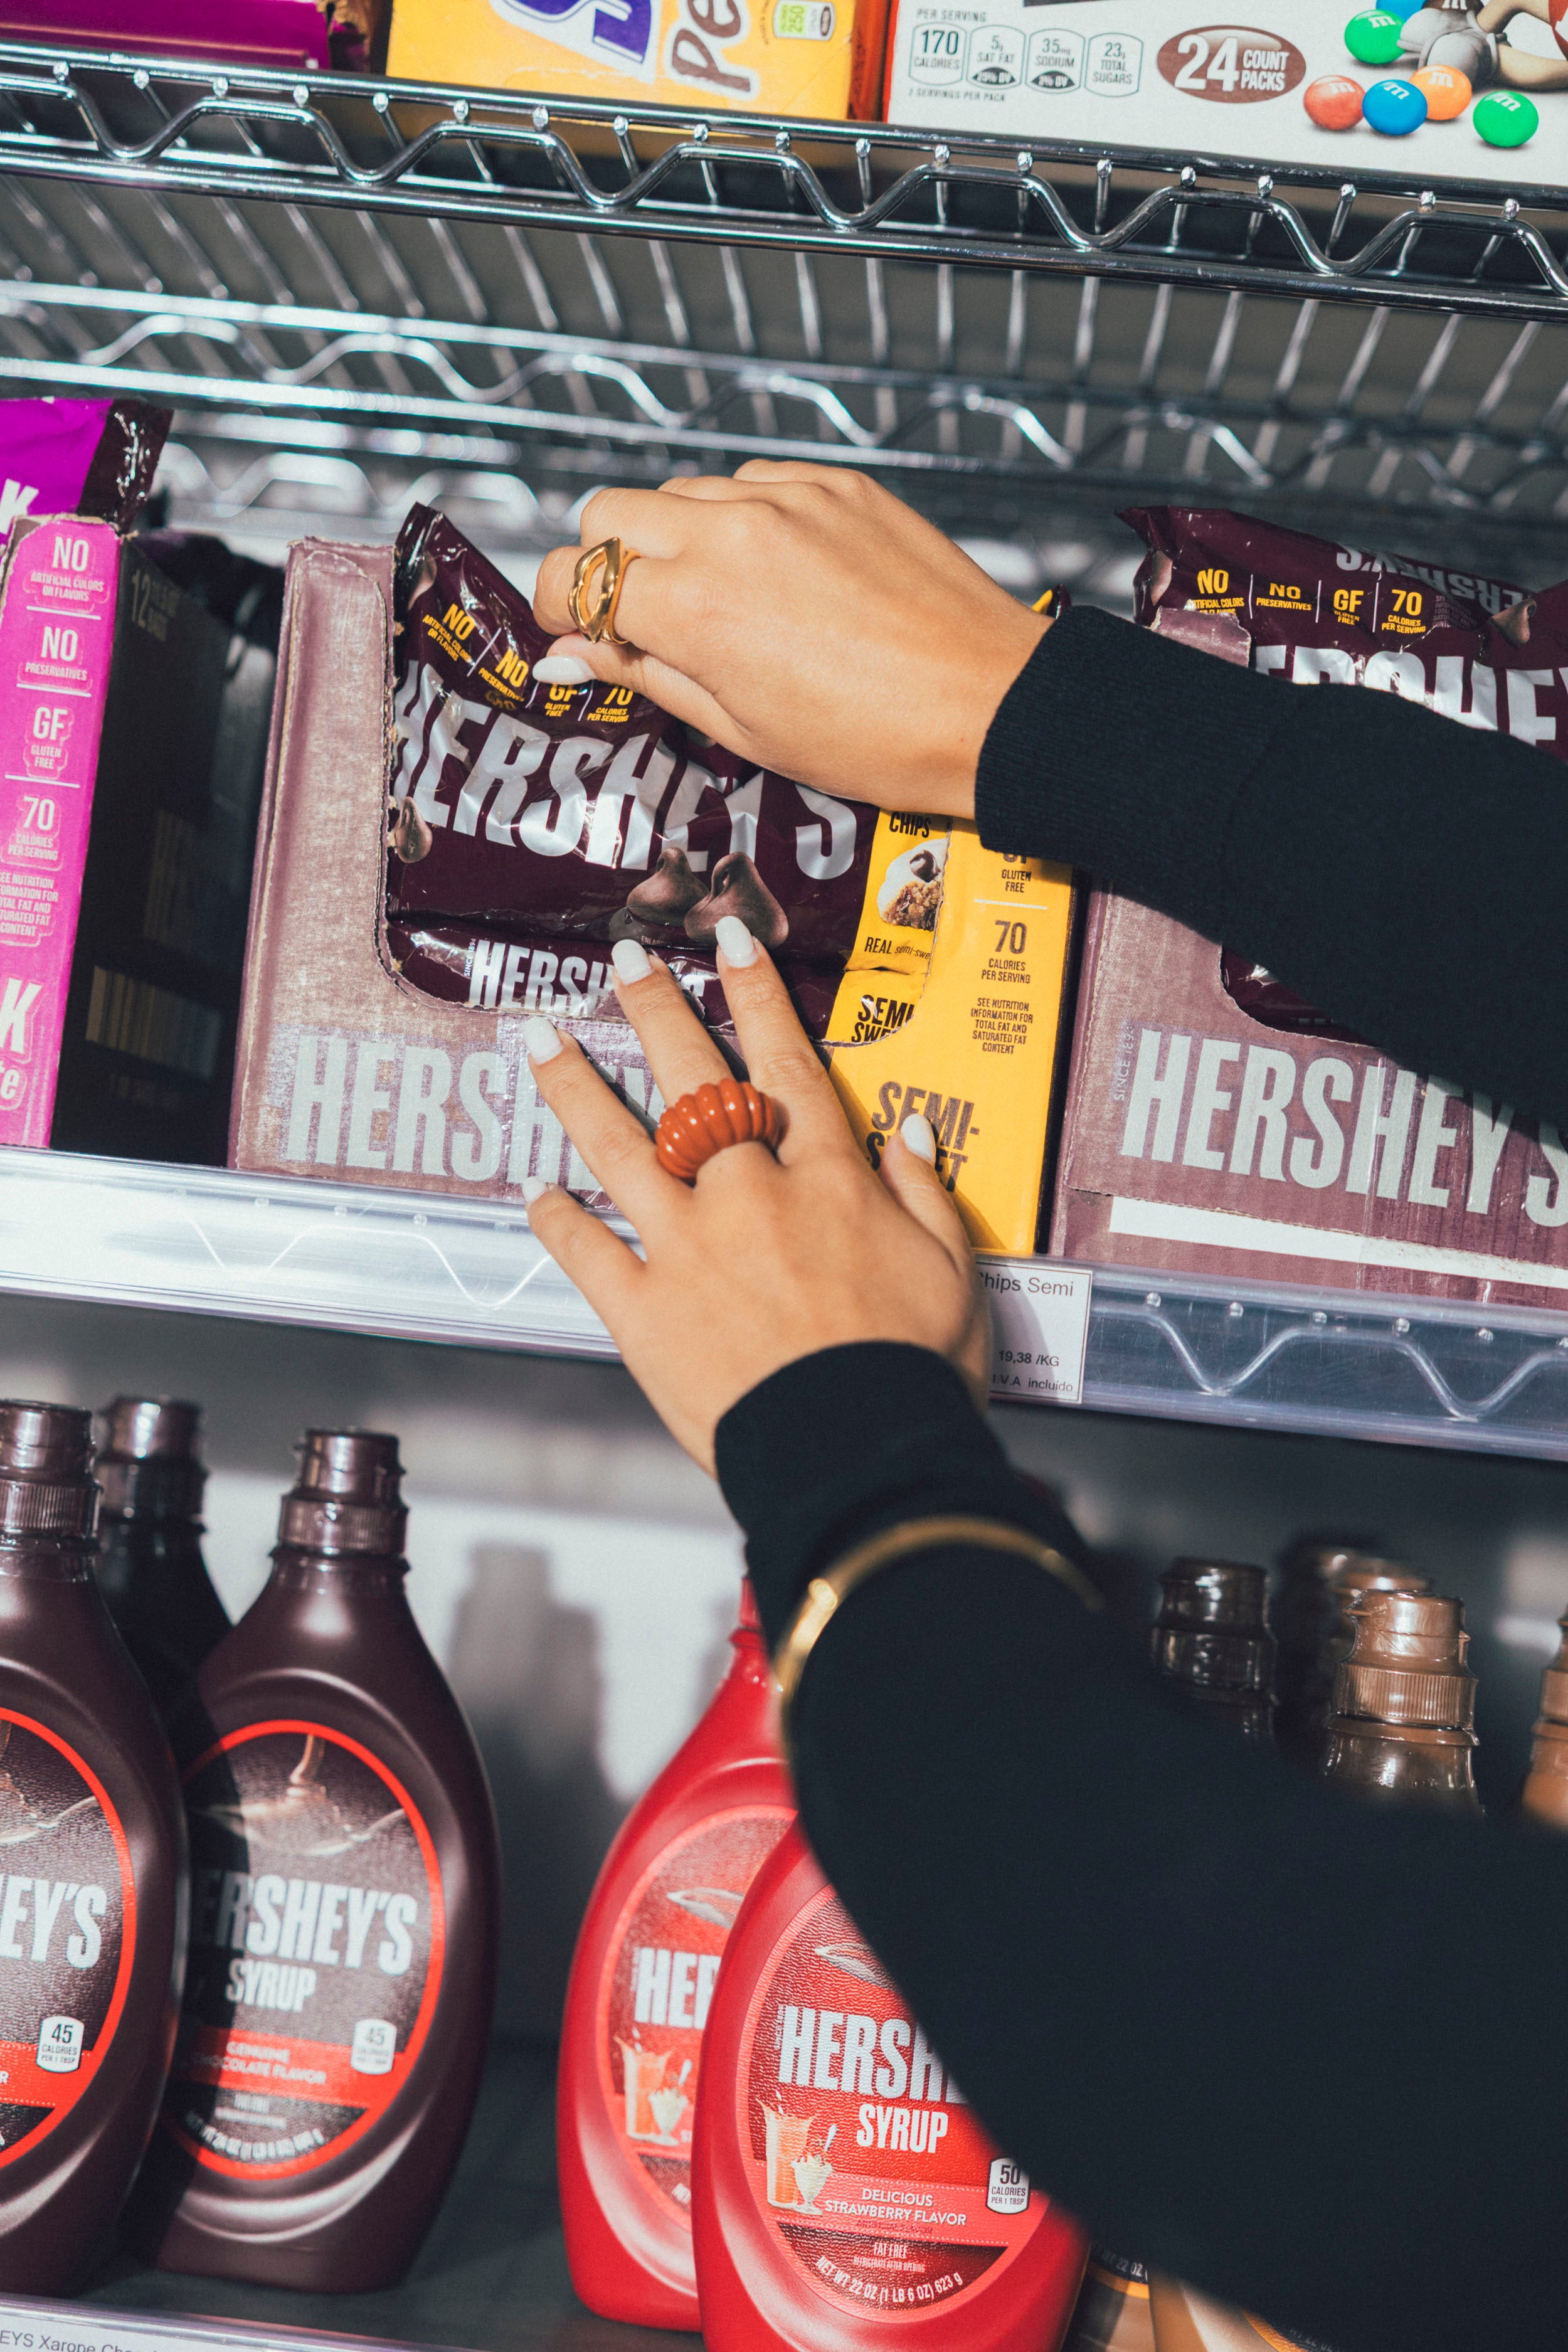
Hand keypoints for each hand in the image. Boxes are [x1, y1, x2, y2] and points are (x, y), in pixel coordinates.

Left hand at [519, 915, 990, 1472]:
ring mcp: (688, 1248)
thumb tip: (904, 1129)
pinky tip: (531, 1187)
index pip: (786, 1062)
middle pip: (693, 1082)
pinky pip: (586, 1250)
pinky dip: (554, 1217)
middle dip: (656, 1010)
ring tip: (537, 1037)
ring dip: (573, 1085)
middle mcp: (749, 1194)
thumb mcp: (953, 1269)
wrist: (857, 1452)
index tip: (728, 940)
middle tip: (622, 959)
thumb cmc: (912, 1371)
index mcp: (827, 1179)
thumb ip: (923, 1191)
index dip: (755, 995)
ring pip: (618, 1145)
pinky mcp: (642, 1311)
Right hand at [531, 464, 1047, 820]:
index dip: (557, 610)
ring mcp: (787, 497)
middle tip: (636, 617)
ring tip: (717, 600)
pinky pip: (754, 481)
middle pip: (611, 512)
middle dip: (603, 562)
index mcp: (693, 605)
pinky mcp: (836, 484)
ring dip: (674, 538)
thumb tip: (572, 655)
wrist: (991, 706)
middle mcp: (729, 532)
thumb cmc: (872, 740)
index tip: (574, 637)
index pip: (570, 576)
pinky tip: (776, 572)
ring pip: (681, 491)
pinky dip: (742, 518)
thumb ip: (648, 677)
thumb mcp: (742, 729)